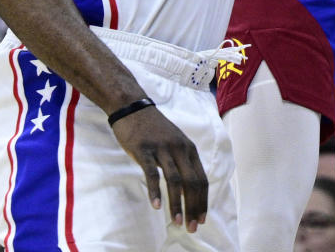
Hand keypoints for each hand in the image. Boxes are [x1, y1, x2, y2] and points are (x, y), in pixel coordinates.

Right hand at [109, 104, 208, 233]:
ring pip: (174, 180)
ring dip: (177, 204)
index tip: (202, 219)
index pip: (201, 179)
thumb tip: (189, 191)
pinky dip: (155, 191)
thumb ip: (182, 163)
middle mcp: (179, 148)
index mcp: (188, 148)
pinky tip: (156, 206)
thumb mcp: (174, 142)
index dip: (203, 201)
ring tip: (178, 222)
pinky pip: (152, 173)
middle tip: (191, 227)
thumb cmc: (153, 128)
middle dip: (193, 207)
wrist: (132, 107)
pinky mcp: (144, 149)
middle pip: (191, 182)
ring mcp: (162, 148)